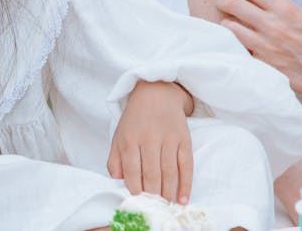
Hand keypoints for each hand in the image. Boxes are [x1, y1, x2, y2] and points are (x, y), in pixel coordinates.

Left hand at [108, 80, 193, 203]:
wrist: (156, 94)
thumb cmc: (135, 119)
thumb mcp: (119, 135)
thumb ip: (115, 158)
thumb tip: (118, 179)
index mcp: (129, 139)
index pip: (132, 170)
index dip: (135, 189)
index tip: (138, 201)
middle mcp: (149, 139)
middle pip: (152, 174)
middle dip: (153, 194)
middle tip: (154, 207)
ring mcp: (168, 139)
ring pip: (169, 172)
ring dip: (168, 192)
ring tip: (167, 206)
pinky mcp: (184, 139)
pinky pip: (186, 166)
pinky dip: (186, 184)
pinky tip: (183, 198)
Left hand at [215, 0, 301, 96]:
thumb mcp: (300, 14)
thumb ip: (274, 5)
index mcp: (284, 8)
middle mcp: (271, 25)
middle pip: (228, 3)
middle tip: (224, 2)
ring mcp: (264, 46)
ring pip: (227, 26)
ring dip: (226, 23)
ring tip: (233, 23)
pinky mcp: (261, 65)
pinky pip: (237, 49)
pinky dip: (235, 44)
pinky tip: (241, 43)